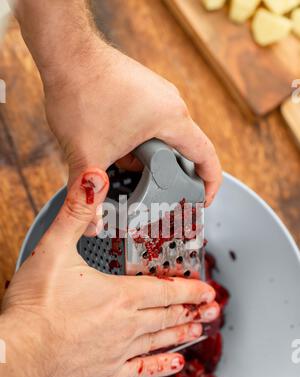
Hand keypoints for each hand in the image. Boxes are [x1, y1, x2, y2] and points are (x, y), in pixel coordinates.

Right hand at [0, 168, 218, 376]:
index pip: (165, 289)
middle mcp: (127, 324)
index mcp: (120, 295)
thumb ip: (77, 212)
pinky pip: (142, 371)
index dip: (189, 288)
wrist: (19, 354)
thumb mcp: (54, 248)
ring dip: (181, 334)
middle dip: (193, 310)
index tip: (208, 290)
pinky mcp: (106, 375)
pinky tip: (175, 364)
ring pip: (160, 341)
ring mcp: (118, 352)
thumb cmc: (35, 305)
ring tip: (199, 331)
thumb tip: (94, 178)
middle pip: (168, 315)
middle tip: (213, 311)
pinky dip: (161, 367)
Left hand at [43, 41, 221, 206]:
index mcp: (171, 119)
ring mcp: (157, 95)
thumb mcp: (87, 155)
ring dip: (148, 159)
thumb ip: (88, 195)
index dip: (210, 185)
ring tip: (123, 168)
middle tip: (152, 196)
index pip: (207, 157)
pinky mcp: (143, 91)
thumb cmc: (81, 93)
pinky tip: (116, 148)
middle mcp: (171, 104)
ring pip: (163, 138)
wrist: (65, 52)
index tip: (203, 202)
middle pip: (182, 151)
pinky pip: (150, 124)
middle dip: (166, 176)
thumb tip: (89, 225)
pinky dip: (138, 142)